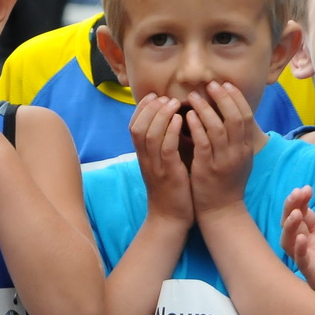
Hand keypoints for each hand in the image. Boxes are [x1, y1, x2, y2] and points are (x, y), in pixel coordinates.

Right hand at [130, 93, 192, 226]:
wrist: (170, 219)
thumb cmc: (171, 191)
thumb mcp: (162, 166)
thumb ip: (163, 146)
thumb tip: (171, 124)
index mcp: (143, 157)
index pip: (134, 126)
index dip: (141, 108)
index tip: (154, 95)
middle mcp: (145, 160)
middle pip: (138, 126)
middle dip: (150, 108)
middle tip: (165, 97)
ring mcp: (155, 166)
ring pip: (150, 134)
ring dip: (161, 115)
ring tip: (173, 103)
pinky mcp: (169, 173)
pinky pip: (166, 148)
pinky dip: (172, 131)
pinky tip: (181, 120)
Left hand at [187, 81, 257, 221]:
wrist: (221, 211)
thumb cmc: (225, 183)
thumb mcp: (238, 159)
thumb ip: (236, 138)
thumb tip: (229, 114)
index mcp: (247, 148)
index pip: (246, 116)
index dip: (236, 98)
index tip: (225, 85)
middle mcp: (239, 152)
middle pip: (236, 117)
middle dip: (223, 98)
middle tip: (211, 84)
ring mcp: (224, 160)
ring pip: (219, 128)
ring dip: (206, 109)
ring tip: (193, 96)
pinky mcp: (208, 168)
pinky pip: (203, 143)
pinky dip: (197, 127)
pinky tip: (188, 116)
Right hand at [282, 186, 314, 314]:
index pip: (302, 212)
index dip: (300, 200)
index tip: (307, 188)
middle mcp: (310, 245)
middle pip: (291, 225)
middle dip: (291, 208)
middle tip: (298, 194)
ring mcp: (310, 261)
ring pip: (289, 243)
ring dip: (290, 228)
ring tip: (296, 214)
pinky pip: (302, 264)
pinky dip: (300, 251)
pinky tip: (303, 238)